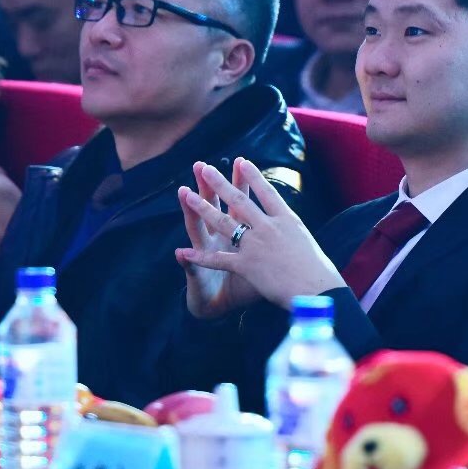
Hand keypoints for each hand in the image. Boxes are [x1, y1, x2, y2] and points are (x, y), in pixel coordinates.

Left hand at [175, 158, 345, 314]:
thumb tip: (287, 225)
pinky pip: (219, 260)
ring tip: (187, 195)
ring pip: (223, 223)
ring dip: (202, 208)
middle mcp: (268, 227)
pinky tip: (184, 252)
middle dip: (219, 183)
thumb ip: (290, 230)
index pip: (267, 192)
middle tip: (204, 167)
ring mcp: (256, 245)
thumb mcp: (305, 241)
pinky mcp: (247, 265)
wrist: (318, 290)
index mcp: (286, 219)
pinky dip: (200, 258)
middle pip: (239, 200)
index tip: (242, 161)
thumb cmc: (318, 270)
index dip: (253, 176)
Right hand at [175, 161, 261, 318]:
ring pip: (197, 230)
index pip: (238, 204)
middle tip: (202, 165)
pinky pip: (194, 270)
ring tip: (183, 194)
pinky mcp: (199, 276)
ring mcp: (205, 256)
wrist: (215, 306)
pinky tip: (180, 255)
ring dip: (190, 213)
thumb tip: (287, 233)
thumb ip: (265, 248)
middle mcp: (214, 239)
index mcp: (234, 235)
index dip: (241, 185)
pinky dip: (189, 264)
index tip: (243, 162)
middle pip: (214, 208)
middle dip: (208, 187)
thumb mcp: (258, 266)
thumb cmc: (240, 286)